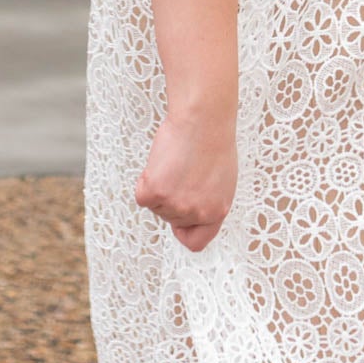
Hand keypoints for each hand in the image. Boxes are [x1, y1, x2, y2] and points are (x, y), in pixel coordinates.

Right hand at [135, 108, 238, 251]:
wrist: (203, 120)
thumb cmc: (214, 142)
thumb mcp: (222, 181)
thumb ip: (207, 202)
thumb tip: (193, 212)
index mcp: (216, 212)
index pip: (195, 241)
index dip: (185, 229)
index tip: (179, 220)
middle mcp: (196, 213)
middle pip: (170, 220)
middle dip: (172, 199)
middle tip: (180, 172)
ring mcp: (175, 205)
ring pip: (155, 207)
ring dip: (159, 187)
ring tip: (174, 164)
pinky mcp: (155, 192)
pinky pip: (141, 196)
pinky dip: (145, 181)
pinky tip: (161, 163)